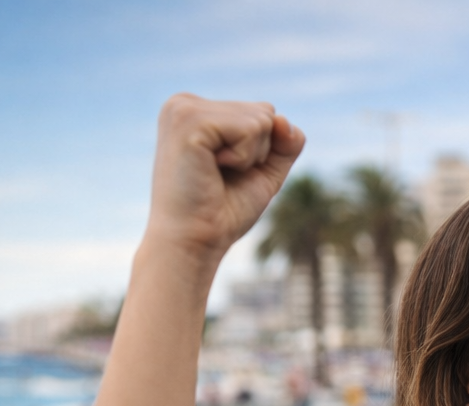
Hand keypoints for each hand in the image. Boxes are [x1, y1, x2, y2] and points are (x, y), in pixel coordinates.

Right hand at [145, 93, 303, 259]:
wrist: (194, 241)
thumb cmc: (223, 211)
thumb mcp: (264, 172)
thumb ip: (284, 143)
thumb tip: (283, 119)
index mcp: (197, 110)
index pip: (263, 112)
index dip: (261, 152)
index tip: (225, 172)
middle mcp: (185, 102)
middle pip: (265, 112)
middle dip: (258, 153)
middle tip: (221, 176)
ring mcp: (183, 108)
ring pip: (261, 119)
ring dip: (250, 157)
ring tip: (215, 173)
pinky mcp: (188, 120)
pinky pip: (250, 129)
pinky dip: (243, 158)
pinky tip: (212, 169)